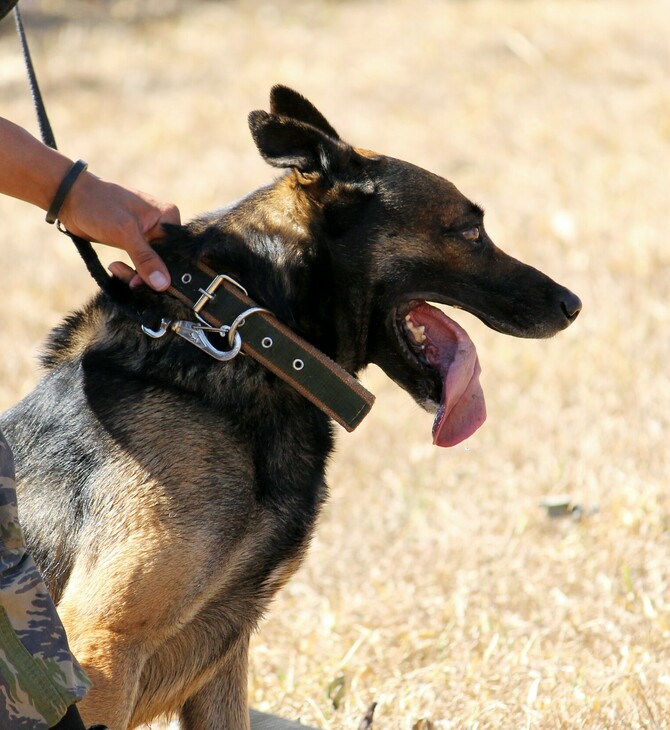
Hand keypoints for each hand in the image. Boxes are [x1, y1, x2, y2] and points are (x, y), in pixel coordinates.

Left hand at [58, 173, 180, 290]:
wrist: (71, 200)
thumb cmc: (99, 205)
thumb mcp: (124, 231)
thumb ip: (145, 258)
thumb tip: (163, 284)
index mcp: (168, 217)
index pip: (176, 253)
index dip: (165, 271)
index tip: (149, 284)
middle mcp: (162, 227)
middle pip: (165, 262)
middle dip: (147, 275)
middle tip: (131, 282)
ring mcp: (150, 237)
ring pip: (152, 268)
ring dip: (136, 275)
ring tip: (116, 269)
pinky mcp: (137, 245)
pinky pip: (141, 266)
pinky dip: (130, 272)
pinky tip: (115, 268)